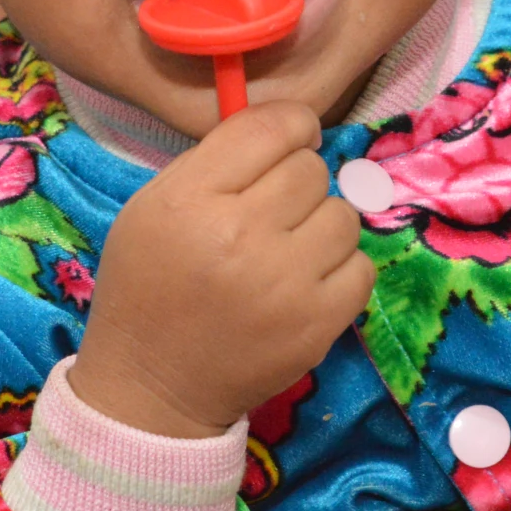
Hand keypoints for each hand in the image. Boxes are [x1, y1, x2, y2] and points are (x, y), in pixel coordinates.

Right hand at [67, 101, 374, 437]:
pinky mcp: (317, 324)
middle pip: (310, 170)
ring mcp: (285, 283)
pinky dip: (341, 268)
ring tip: (291, 246)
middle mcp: (241, 235)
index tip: (292, 138)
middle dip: (297, 180)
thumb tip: (284, 128)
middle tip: (274, 208)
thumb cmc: (148, 286)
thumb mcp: (153, 205)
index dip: (293, 124)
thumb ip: (214, 161)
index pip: (271, 128)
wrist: (152, 386)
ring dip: (321, 224)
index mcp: (191, 199)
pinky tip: (308, 278)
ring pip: (343, 215)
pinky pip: (362, 266)